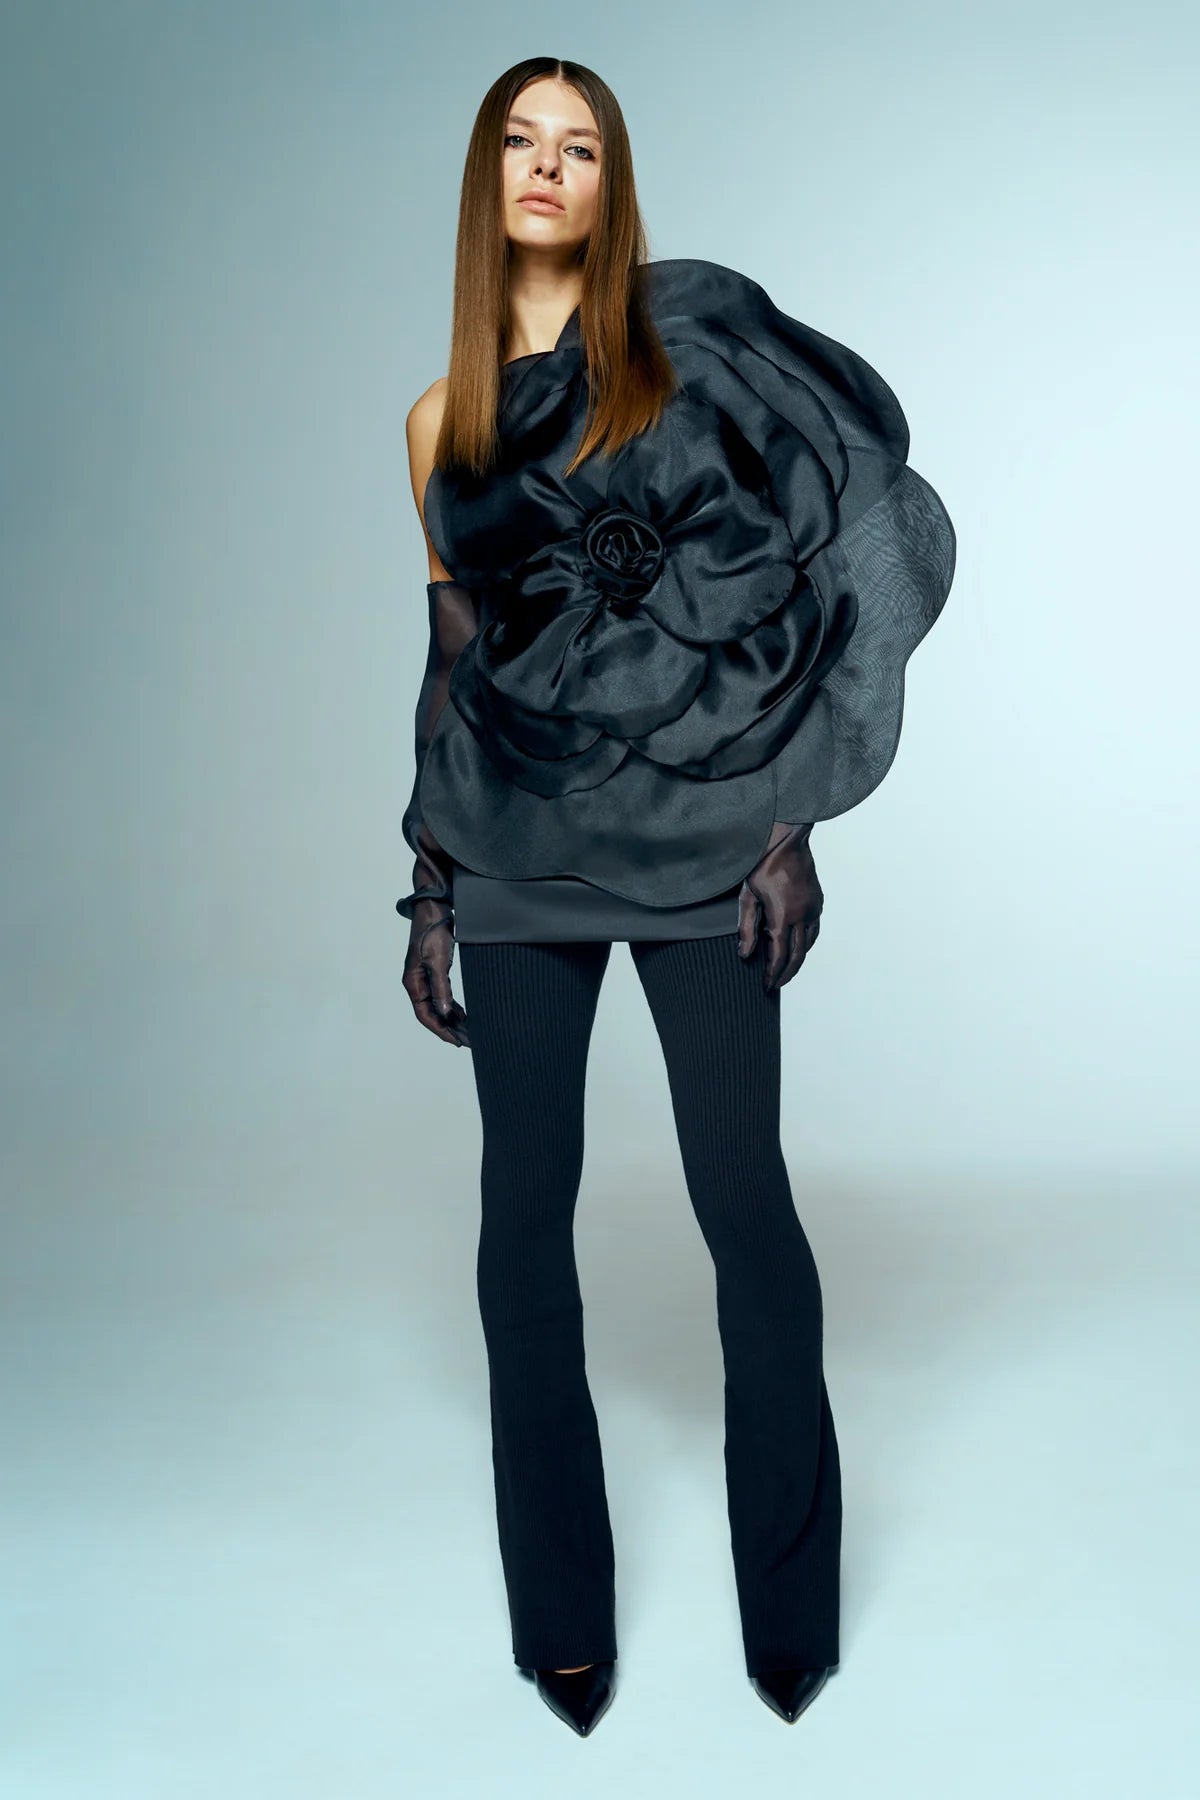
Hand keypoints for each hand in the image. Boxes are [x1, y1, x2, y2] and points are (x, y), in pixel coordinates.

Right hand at [402, 899, 469, 1046]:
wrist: (434, 908)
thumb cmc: (433, 932)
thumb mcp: (438, 962)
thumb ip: (441, 989)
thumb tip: (446, 1014)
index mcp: (412, 982)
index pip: (424, 1015)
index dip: (440, 1030)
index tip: (456, 1041)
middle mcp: (416, 982)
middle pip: (430, 1012)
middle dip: (447, 1027)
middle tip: (466, 1040)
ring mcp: (424, 976)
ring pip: (437, 1005)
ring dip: (450, 1018)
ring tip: (466, 1030)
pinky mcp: (434, 970)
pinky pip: (441, 994)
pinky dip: (452, 1005)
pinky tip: (462, 1013)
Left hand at [737, 821, 822, 991]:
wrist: (786, 839)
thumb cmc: (762, 864)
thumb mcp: (747, 896)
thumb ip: (746, 928)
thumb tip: (745, 955)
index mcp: (783, 915)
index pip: (778, 954)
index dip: (772, 973)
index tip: (766, 986)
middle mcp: (802, 915)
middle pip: (797, 955)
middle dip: (786, 973)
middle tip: (775, 986)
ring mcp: (813, 908)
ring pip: (808, 945)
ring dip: (797, 961)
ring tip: (785, 972)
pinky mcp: (818, 902)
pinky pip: (814, 930)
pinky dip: (806, 944)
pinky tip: (798, 948)